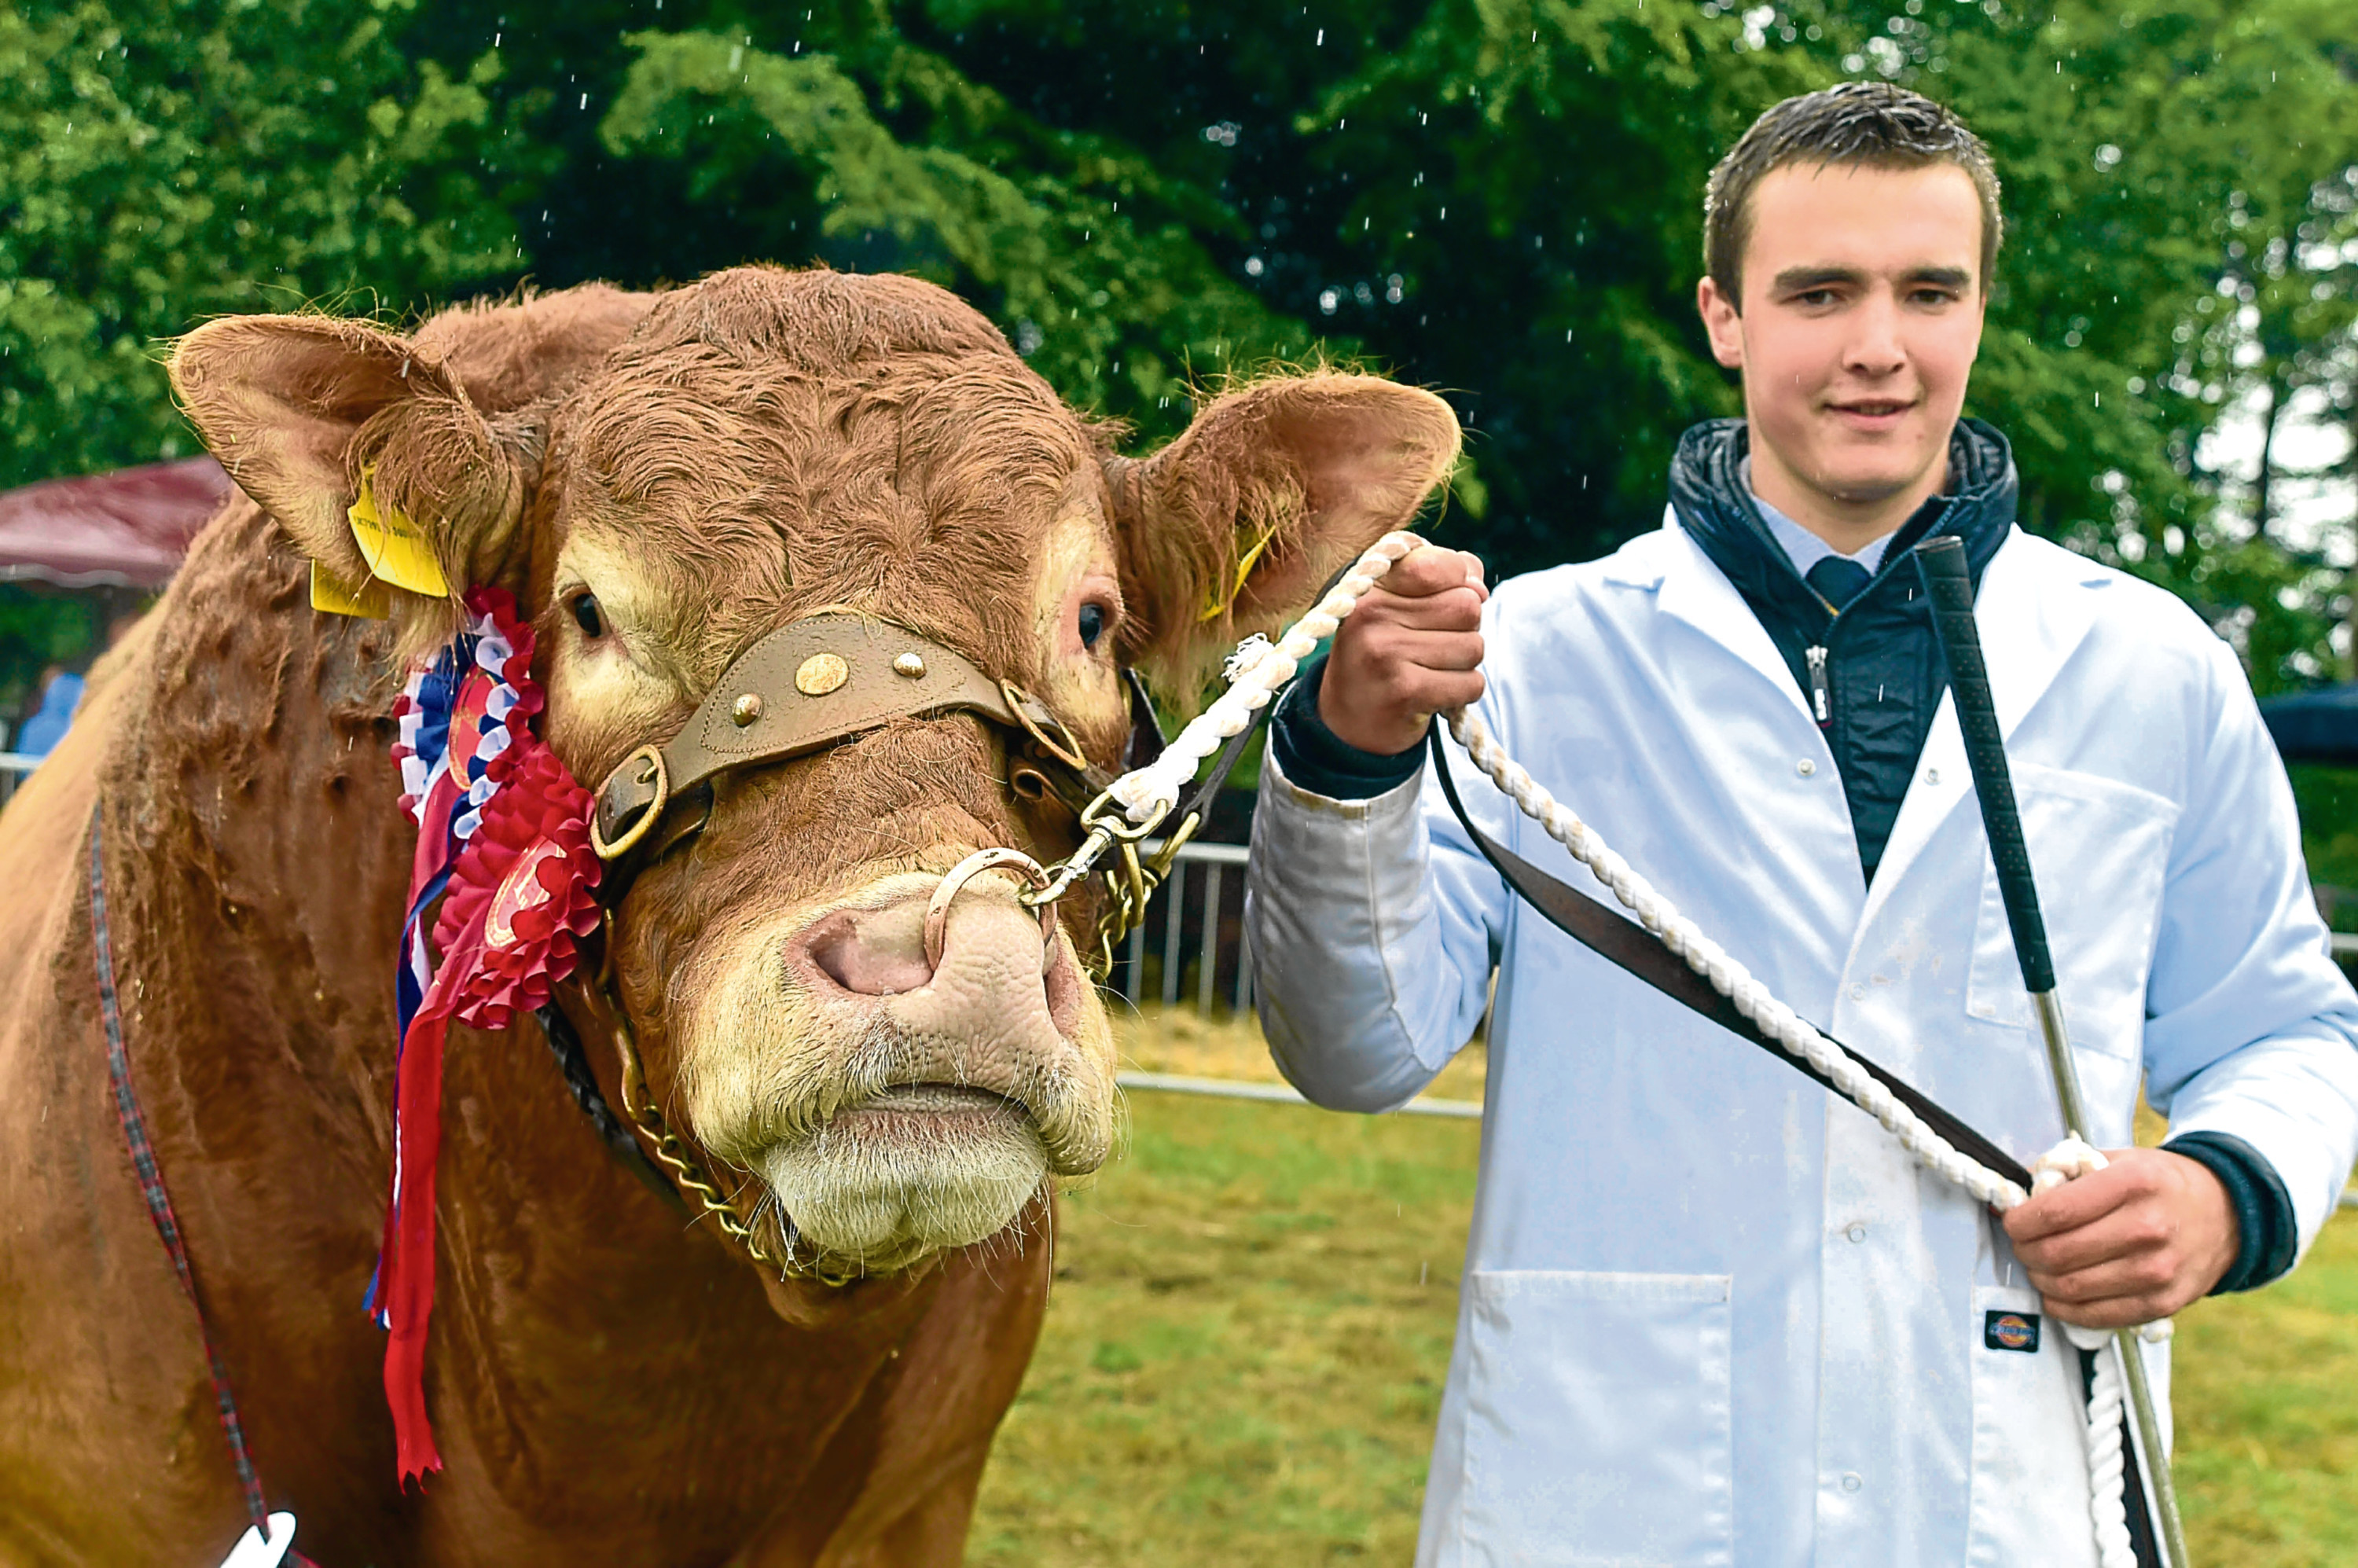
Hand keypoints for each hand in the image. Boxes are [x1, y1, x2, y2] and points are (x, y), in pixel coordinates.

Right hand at [1318, 546, 1488, 754]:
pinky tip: (1434, 694)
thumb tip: (1480, 587)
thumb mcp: (1400, 606)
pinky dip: (1463, 693)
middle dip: (1465, 629)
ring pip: (1474, 646)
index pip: (1438, 565)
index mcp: (1372, 587)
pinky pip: (1471, 683)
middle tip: (1435, 645)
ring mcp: (1386, 653)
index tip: (1444, 603)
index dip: (1459, 582)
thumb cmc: (1384, 655)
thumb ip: (1444, 580)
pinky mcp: (1405, 691)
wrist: (1347, 721)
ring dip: (1464, 664)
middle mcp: (1373, 615)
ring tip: (1431, 671)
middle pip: (1467, 607)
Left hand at [2001, 1148, 2238, 1327]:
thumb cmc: (2160, 1184)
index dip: (2020, 1221)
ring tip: (2038, 1266)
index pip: (2055, 1211)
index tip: (2013, 1220)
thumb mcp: (2119, 1160)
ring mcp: (2158, 1270)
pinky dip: (2064, 1308)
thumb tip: (2018, 1196)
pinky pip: (2096, 1315)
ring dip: (2040, 1280)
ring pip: (2071, 1287)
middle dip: (2024, 1250)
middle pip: (2057, 1253)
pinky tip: (2057, 1293)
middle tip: (2021, 1244)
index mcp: (2134, 1184)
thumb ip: (2068, 1172)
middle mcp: (2149, 1228)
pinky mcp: (2163, 1303)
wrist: (2226, 1213)